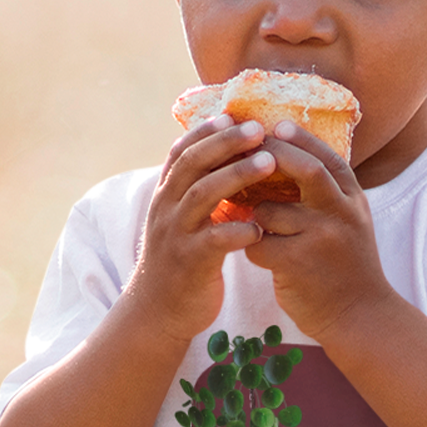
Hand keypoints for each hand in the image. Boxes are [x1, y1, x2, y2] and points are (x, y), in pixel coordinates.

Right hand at [125, 117, 274, 343]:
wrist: (157, 312)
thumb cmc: (181, 261)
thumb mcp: (182, 220)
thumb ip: (196, 191)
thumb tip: (224, 157)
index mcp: (166, 196)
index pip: (181, 153)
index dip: (204, 132)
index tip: (232, 114)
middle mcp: (166, 209)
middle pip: (192, 165)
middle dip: (225, 143)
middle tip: (257, 129)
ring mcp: (175, 235)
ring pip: (202, 195)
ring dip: (236, 176)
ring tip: (268, 162)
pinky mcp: (189, 263)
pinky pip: (213, 242)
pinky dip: (237, 231)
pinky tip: (260, 227)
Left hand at [243, 122, 393, 340]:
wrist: (360, 317)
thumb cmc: (345, 265)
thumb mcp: (349, 221)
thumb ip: (328, 192)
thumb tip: (288, 155)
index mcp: (353, 199)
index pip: (327, 157)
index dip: (300, 138)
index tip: (275, 125)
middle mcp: (342, 214)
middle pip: (306, 170)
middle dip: (272, 156)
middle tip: (246, 152)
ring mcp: (321, 238)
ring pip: (268, 210)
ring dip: (253, 216)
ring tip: (255, 226)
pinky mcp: (298, 264)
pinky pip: (258, 242)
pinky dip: (251, 246)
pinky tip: (258, 254)